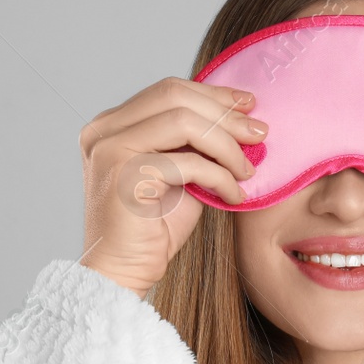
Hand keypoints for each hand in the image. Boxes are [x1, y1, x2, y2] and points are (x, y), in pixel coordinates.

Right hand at [78, 76, 266, 296]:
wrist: (124, 272)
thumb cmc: (152, 228)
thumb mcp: (178, 173)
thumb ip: (194, 144)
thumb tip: (241, 118)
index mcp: (112, 124)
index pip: (169, 91)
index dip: (213, 94)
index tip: (248, 105)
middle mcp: (104, 131)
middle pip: (175, 96)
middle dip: (224, 114)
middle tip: (259, 134)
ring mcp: (110, 149)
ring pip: (184, 123)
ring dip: (226, 145)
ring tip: (247, 170)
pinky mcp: (125, 175)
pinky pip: (188, 163)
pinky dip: (219, 177)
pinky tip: (234, 195)